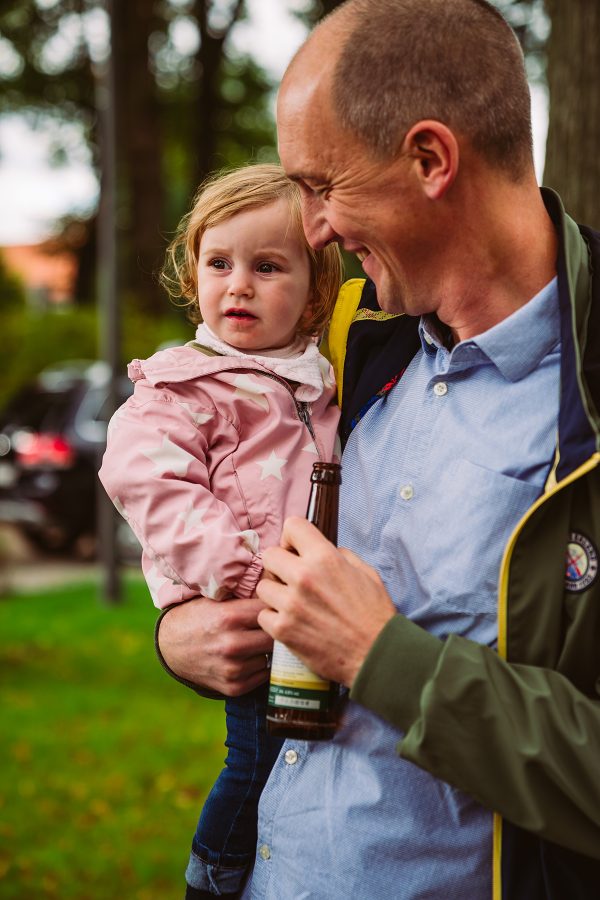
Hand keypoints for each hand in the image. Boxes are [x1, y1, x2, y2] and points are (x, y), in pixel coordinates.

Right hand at [157, 595, 273, 695]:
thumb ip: (244, 595)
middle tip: (273, 625)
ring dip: (267, 650)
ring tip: (257, 641)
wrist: (171, 647)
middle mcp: (232, 644)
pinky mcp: (234, 687)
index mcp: (229, 617)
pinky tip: (250, 656)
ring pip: (271, 656)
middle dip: (275, 629)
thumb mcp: (216, 599)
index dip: (273, 607)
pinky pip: (263, 675)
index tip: (273, 606)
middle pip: (274, 636)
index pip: (269, 609)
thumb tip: (276, 588)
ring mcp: (233, 668)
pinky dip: (261, 666)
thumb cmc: (198, 617)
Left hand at [257, 517, 395, 686]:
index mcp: (325, 558)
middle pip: (269, 555)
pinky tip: (291, 622)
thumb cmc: (374, 614)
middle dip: (280, 565)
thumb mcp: (365, 572)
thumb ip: (339, 555)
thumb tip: (318, 550)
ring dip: (275, 593)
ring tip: (292, 603)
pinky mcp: (282, 629)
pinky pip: (263, 615)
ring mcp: (290, 604)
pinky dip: (274, 619)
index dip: (293, 538)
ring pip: (263, 586)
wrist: (375, 655)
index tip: (297, 551)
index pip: (292, 526)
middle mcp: (304, 576)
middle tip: (291, 578)